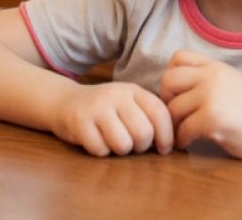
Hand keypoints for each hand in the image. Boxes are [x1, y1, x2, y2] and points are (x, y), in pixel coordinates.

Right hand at [49, 82, 173, 156]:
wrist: (64, 102)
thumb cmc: (104, 109)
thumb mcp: (128, 103)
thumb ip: (149, 115)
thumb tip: (176, 141)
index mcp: (132, 90)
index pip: (159, 113)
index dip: (167, 135)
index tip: (164, 148)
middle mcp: (115, 95)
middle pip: (143, 133)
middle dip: (140, 146)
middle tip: (131, 143)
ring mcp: (96, 107)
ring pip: (123, 144)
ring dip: (119, 150)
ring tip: (112, 140)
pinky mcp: (79, 122)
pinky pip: (100, 149)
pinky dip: (100, 151)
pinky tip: (95, 140)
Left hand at [160, 50, 241, 159]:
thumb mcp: (229, 80)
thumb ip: (205, 77)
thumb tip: (172, 84)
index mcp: (214, 66)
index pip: (177, 57)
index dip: (171, 75)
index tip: (178, 93)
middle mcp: (210, 77)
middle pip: (168, 80)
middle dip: (166, 99)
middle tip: (175, 114)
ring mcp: (210, 96)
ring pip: (172, 107)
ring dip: (174, 123)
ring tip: (182, 131)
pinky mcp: (211, 119)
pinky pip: (182, 128)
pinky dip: (181, 138)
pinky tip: (188, 142)